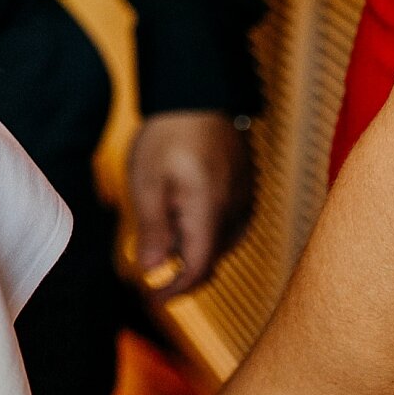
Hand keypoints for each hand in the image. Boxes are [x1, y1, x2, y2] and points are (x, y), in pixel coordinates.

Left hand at [128, 109, 252, 298]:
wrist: (199, 97)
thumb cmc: (168, 136)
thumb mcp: (148, 183)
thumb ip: (152, 230)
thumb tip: (151, 271)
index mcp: (210, 214)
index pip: (198, 271)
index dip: (174, 291)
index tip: (150, 298)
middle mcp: (235, 215)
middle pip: (210, 262)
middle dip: (180, 276)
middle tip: (147, 279)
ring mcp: (245, 204)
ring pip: (218, 247)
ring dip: (191, 255)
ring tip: (159, 248)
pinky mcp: (245, 194)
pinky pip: (226, 228)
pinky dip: (203, 236)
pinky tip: (180, 224)